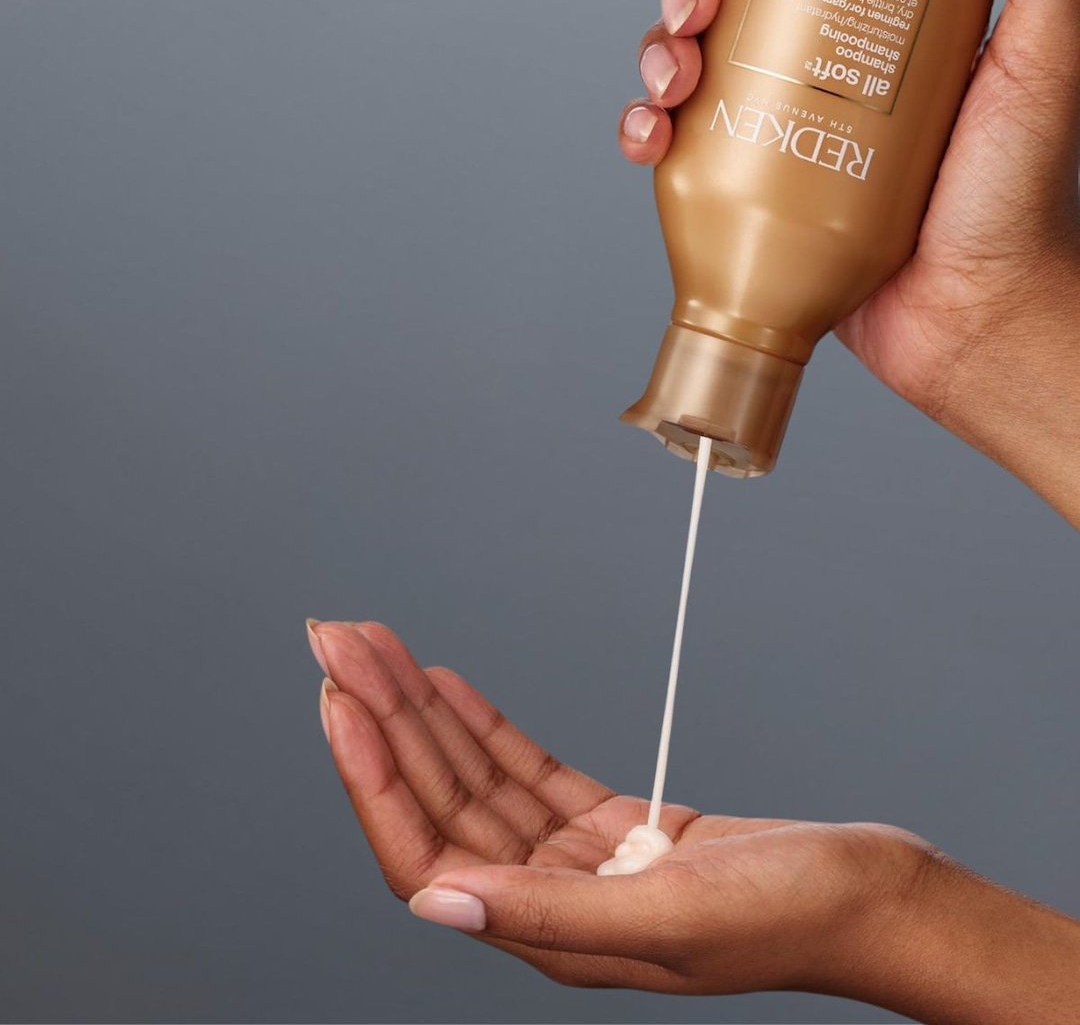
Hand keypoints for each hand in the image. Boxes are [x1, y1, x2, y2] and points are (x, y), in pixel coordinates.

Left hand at [308, 621, 1079, 1018]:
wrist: (871, 895)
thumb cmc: (790, 914)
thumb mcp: (668, 916)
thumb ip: (545, 915)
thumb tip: (436, 905)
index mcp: (548, 935)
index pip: (426, 854)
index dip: (375, 779)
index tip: (343, 700)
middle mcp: (547, 900)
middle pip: (439, 801)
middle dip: (383, 718)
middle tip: (339, 642)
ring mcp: (575, 862)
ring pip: (474, 777)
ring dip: (422, 711)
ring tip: (377, 648)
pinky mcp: (608, 828)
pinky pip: (523, 769)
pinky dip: (482, 725)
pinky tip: (447, 688)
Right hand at [620, 0, 1079, 526]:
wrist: (968, 319)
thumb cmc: (1014, 206)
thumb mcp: (1041, 67)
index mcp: (872, 24)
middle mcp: (816, 72)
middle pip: (725, 6)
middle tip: (691, 20)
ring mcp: (776, 138)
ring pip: (688, 72)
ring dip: (656, 62)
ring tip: (671, 89)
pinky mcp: (746, 202)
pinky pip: (678, 155)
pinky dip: (644, 135)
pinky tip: (650, 143)